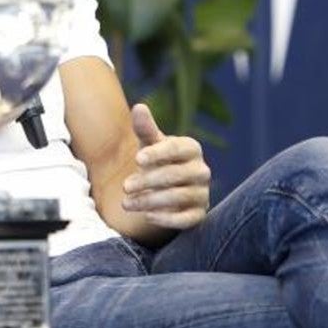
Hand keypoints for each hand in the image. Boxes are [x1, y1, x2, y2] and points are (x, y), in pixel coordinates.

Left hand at [120, 104, 211, 229]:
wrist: (167, 188)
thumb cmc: (157, 160)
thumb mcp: (149, 143)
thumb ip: (145, 128)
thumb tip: (139, 107)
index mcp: (191, 149)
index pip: (177, 149)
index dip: (157, 154)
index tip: (136, 159)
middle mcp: (202, 170)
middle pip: (176, 175)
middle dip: (148, 180)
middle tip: (125, 186)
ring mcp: (202, 193)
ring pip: (178, 197)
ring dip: (150, 201)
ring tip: (126, 203)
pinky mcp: (199, 214)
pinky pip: (186, 219)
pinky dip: (166, 219)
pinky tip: (146, 216)